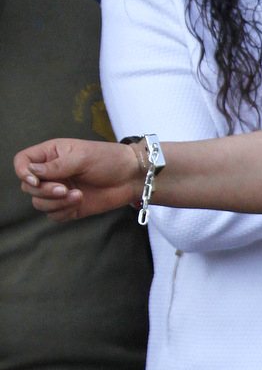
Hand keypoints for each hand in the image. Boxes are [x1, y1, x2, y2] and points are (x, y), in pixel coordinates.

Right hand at [15, 138, 142, 220]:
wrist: (132, 177)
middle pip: (27, 186)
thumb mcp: (82, 157)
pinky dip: (63, 211)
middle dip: (43, 190)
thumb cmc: (110, 159)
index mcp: (52, 154)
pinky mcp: (69, 206)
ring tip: (76, 195)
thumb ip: (56, 166)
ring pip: (39, 202)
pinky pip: (53, 215)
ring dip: (54, 202)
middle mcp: (52, 173)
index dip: (22, 171)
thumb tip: (31, 171)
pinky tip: (80, 201)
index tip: (34, 179)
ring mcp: (59, 190)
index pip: (23, 161)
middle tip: (63, 188)